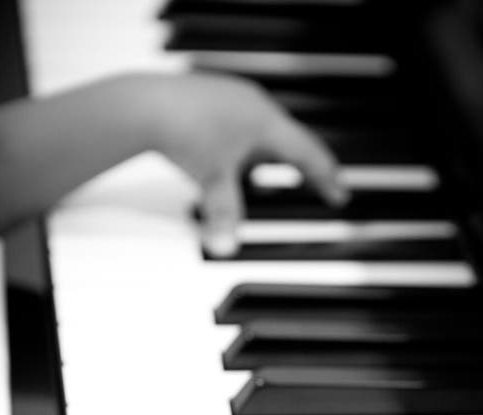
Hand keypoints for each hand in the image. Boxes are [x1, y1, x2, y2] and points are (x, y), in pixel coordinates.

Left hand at [143, 72, 347, 255]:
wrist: (144, 105)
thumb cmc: (182, 136)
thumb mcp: (212, 183)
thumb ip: (225, 218)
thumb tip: (226, 250)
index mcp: (266, 123)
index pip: (307, 154)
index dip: (325, 178)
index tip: (339, 194)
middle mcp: (255, 105)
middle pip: (291, 141)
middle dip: (304, 166)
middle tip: (318, 184)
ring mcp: (235, 96)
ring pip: (265, 131)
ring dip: (275, 154)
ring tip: (276, 175)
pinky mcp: (214, 95)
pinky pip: (242, 124)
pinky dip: (248, 145)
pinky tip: (234, 158)